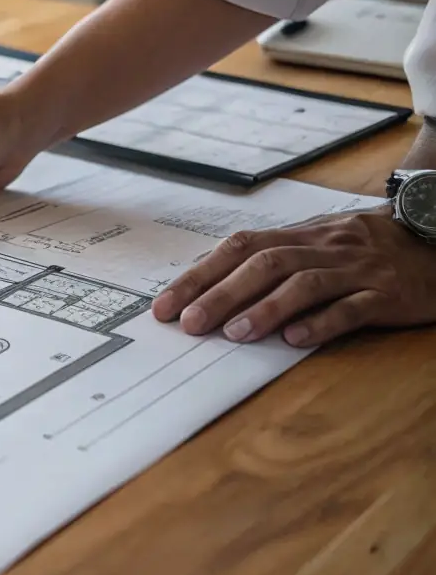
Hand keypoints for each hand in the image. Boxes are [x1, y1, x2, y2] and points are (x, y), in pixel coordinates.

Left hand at [151, 207, 435, 346]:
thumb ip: (270, 261)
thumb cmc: (361, 248)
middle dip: (220, 294)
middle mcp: (322, 247)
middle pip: (264, 264)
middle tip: (189, 324)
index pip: (237, 249)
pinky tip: (296, 340)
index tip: (165, 305)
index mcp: (298, 235)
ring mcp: (356, 269)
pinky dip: (321, 323)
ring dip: (264, 309)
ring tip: (233, 334)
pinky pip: (352, 308)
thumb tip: (210, 287)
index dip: (199, 276)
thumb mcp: (314, 245)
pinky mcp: (387, 295)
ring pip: (304, 283)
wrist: (433, 239)